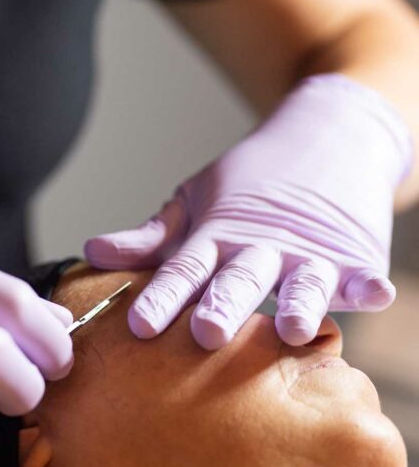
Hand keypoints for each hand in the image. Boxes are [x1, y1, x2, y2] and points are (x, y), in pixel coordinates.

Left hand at [85, 75, 412, 348]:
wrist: (332, 134)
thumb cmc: (253, 180)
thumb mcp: (196, 200)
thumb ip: (151, 237)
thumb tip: (91, 252)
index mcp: (218, 236)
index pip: (184, 270)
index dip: (162, 297)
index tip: (139, 325)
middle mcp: (262, 247)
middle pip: (239, 280)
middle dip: (224, 305)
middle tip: (208, 332)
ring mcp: (310, 252)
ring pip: (302, 282)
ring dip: (298, 302)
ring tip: (295, 327)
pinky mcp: (354, 257)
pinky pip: (361, 275)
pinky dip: (369, 285)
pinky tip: (375, 293)